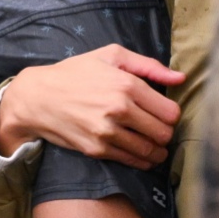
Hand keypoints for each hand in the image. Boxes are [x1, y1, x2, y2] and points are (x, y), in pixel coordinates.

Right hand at [0, 43, 182, 168]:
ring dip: (157, 151)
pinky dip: (142, 160)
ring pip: (150, 152)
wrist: (38, 97)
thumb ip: (149, 66)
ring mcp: (107, 132)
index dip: (171, 114)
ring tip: (154, 144)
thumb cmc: (76, 72)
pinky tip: (140, 153)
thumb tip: (180, 78)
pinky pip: (132, 161)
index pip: (170, 112)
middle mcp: (119, 109)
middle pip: (164, 134)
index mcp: (126, 84)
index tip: (164, 113)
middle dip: (165, 133)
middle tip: (159, 129)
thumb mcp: (111, 56)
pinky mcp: (97, 150)